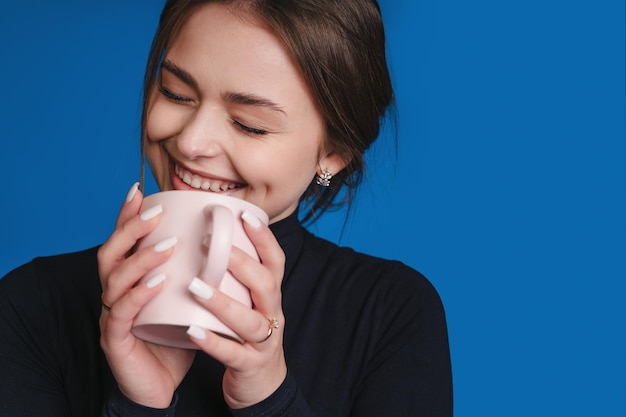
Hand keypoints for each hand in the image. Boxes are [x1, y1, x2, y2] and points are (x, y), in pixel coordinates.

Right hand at [98, 183, 194, 407]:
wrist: (162, 385)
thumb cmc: (175, 337)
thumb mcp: (185, 300)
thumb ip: (193, 273)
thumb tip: (225, 240)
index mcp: (129, 281)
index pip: (123, 242)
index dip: (126, 215)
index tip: (140, 190)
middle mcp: (114, 293)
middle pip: (110, 253)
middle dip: (130, 229)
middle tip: (155, 213)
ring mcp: (111, 316)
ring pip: (115, 280)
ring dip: (141, 258)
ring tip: (168, 245)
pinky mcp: (115, 340)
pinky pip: (121, 313)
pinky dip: (139, 294)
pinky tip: (158, 282)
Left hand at [186, 210, 287, 408]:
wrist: (260, 383)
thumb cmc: (245, 333)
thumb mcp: (248, 300)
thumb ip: (236, 274)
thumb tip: (210, 232)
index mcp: (271, 295)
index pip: (275, 261)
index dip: (264, 238)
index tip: (243, 215)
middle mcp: (272, 314)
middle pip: (266, 284)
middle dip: (241, 262)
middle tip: (209, 242)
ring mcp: (263, 341)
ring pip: (250, 320)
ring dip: (223, 301)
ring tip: (195, 286)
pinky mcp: (250, 366)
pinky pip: (232, 354)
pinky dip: (213, 342)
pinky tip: (191, 331)